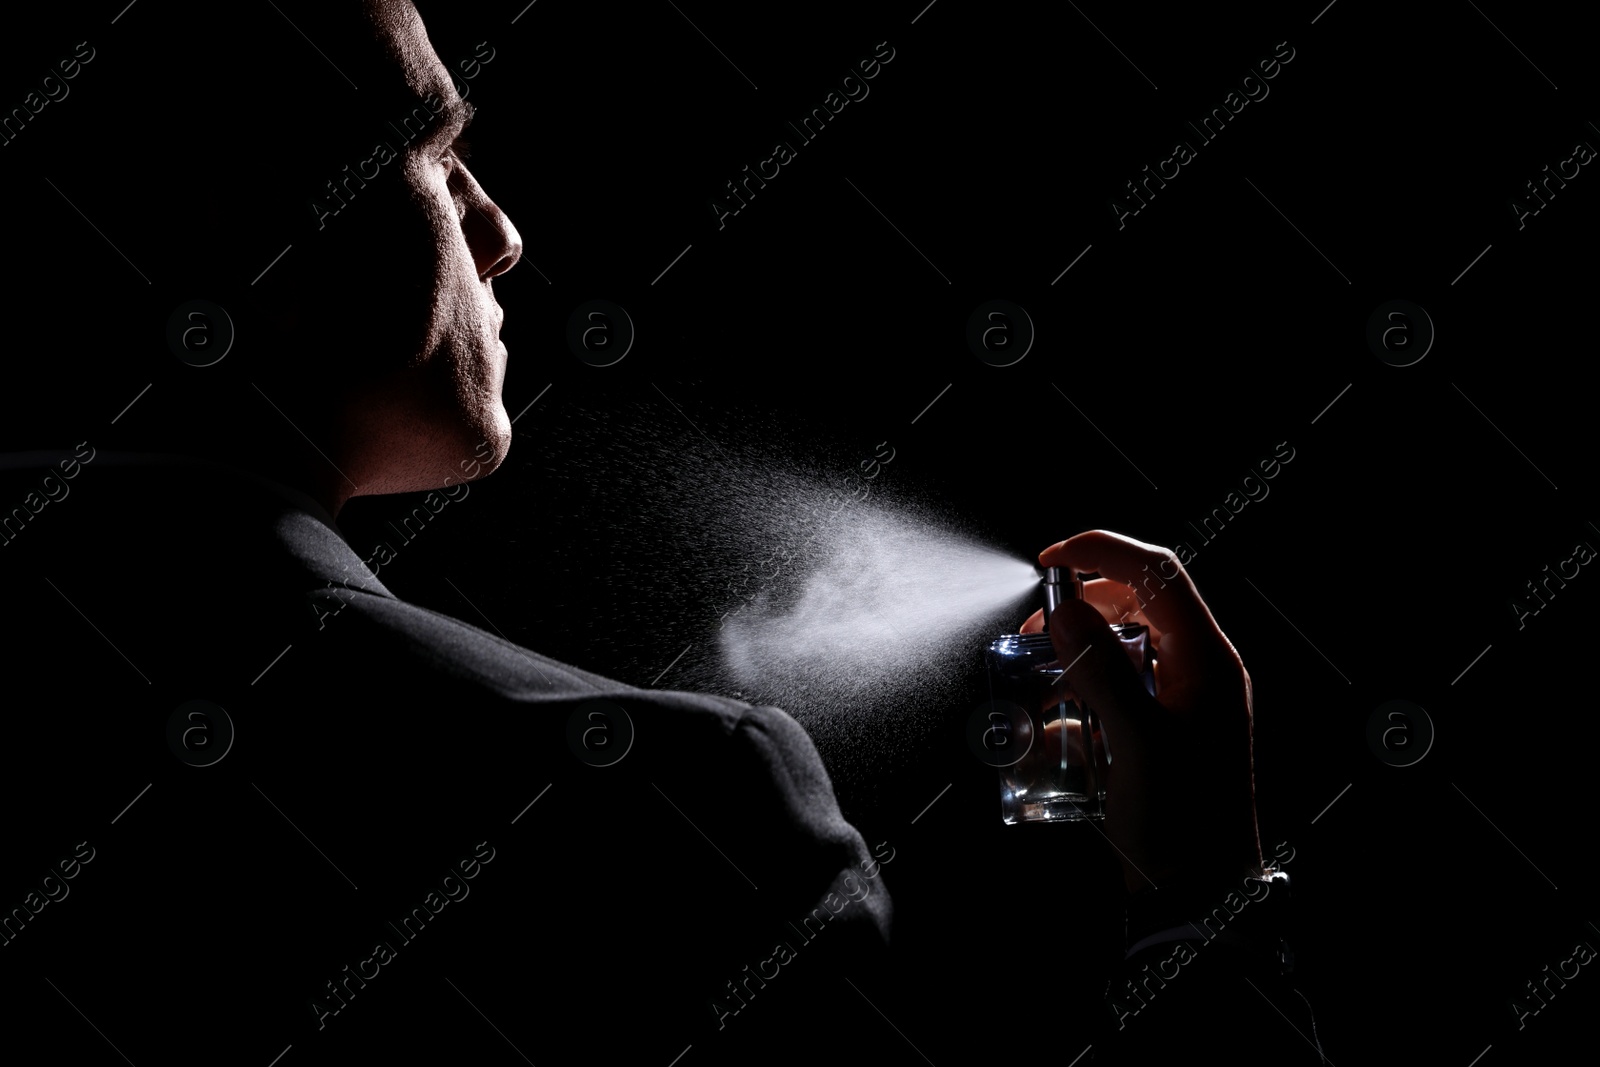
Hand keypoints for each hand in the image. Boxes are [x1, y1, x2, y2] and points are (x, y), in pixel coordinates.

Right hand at [1020, 530, 1261, 892]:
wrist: (1201, 899)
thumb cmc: (1180, 826)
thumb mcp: (1136, 745)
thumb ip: (1102, 671)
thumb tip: (1066, 611)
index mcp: (1207, 662)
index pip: (1158, 574)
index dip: (1103, 552)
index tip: (1049, 561)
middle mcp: (1201, 671)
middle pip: (1141, 602)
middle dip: (1082, 606)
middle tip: (1035, 632)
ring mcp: (1185, 701)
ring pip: (1127, 645)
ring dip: (1078, 651)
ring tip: (1041, 679)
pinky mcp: (1165, 730)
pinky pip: (1121, 688)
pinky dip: (1083, 694)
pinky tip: (1053, 728)